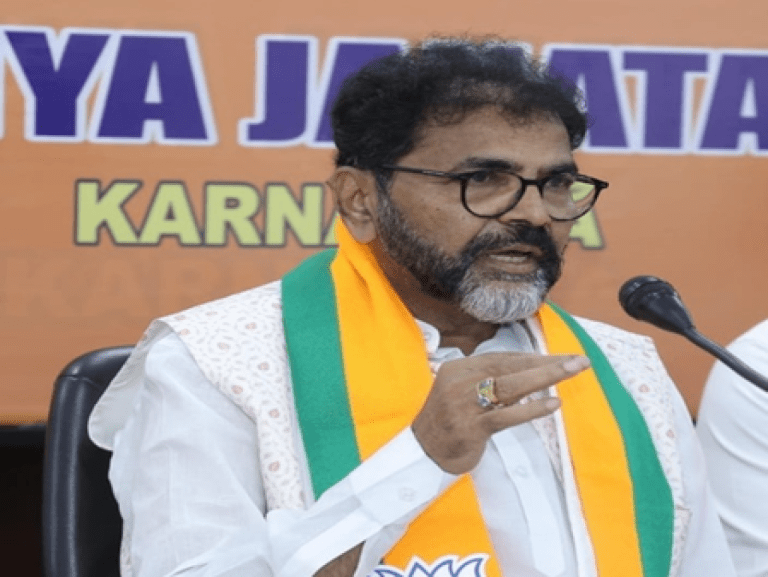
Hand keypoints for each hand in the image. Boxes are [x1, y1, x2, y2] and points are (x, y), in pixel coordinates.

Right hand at [411, 352, 589, 473]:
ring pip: (510, 386)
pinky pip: (506, 416)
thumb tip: (529, 371)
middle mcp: (460, 381)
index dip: (534, 357)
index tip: (561, 358)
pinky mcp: (471, 428)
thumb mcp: (463, 392)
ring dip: (544, 377)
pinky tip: (553, 403)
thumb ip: (487, 380)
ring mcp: (464, 404)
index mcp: (458, 368)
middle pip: (509, 367)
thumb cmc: (450, 422)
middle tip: (577, 361)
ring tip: (572, 371)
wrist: (423, 454)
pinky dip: (532, 409)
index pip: (502, 358)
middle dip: (546, 363)